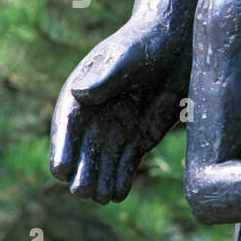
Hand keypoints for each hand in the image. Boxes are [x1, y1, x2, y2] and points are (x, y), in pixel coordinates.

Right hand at [51, 20, 187, 204]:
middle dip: (81, 173)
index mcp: (81, 96)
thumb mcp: (127, 56)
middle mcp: (95, 118)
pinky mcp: (139, 138)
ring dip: (100, 182)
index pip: (66, 129)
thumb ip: (106, 75)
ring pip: (103, 163)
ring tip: (103, 198)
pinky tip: (118, 194)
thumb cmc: (147, 41)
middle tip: (83, 192)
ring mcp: (116, 130)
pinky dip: (121, 179)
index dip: (62, 149)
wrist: (179, 41)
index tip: (61, 170)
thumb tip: (79, 93)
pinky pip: (125, 164)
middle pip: (82, 153)